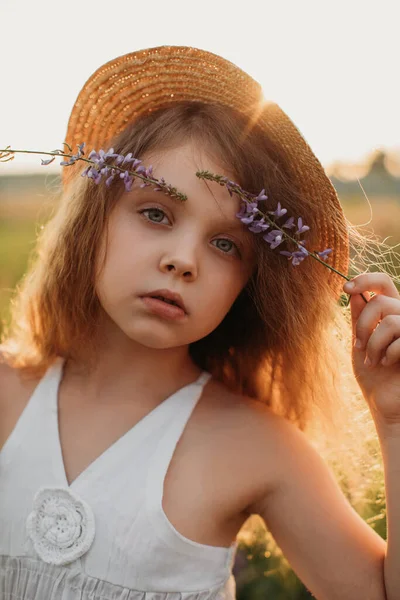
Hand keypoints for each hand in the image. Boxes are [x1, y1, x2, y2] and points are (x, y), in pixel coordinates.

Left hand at [343, 273, 399, 425]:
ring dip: (373, 344)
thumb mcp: (360, 342)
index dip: (365, 280)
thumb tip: (354, 292)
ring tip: (372, 360)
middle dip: (362, 324)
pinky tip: (387, 364)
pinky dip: (388, 353)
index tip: (345, 288)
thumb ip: (359, 318)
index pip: (383, 283)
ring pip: (389, 321)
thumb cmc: (374, 376)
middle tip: (358, 345)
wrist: (386, 406)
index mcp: (391, 313)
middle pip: (381, 301)